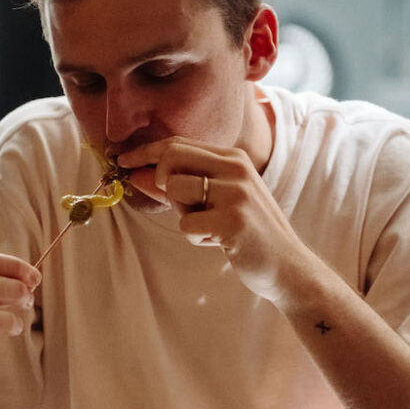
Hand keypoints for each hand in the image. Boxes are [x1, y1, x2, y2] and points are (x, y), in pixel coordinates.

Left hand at [118, 136, 319, 301]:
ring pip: (175, 190)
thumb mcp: (215, 201)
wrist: (287, 266)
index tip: (122, 160)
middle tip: (176, 202)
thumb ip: (179, 186)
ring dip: (183, 215)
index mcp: (233, 158)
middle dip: (159, 179)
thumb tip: (136, 174)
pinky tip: (218, 242)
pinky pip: (186, 225)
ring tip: (208, 226)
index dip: (145, 151)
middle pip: (171, 157)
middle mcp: (236, 168)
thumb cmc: (246, 232)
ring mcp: (236, 193)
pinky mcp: (233, 221)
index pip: (178, 143)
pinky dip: (195, 238)